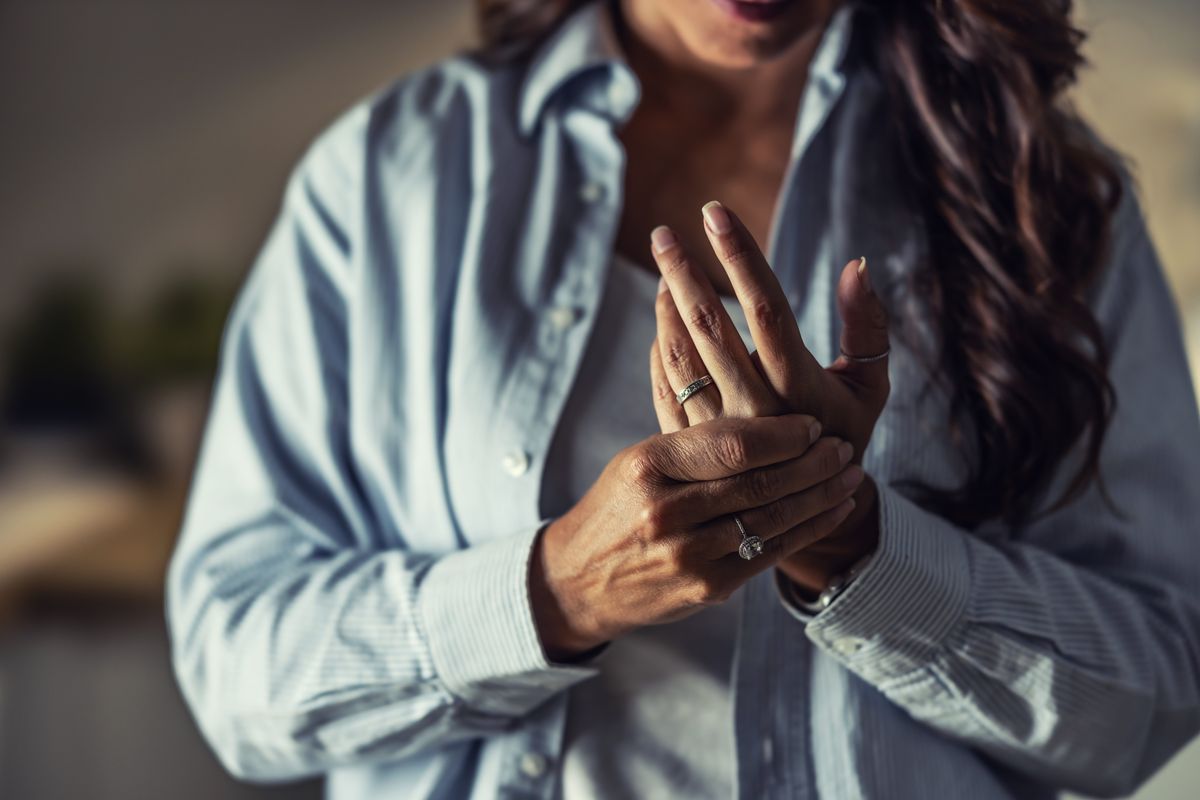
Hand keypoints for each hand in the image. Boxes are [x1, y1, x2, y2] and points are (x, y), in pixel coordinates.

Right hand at [529, 414, 858, 660]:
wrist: (580, 579)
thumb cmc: (619, 507)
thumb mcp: (639, 461)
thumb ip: (694, 443)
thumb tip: (764, 410)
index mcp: (648, 466)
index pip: (730, 445)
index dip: (781, 434)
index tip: (811, 424)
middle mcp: (666, 511)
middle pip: (758, 481)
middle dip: (812, 463)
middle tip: (843, 446)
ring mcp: (688, 555)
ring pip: (772, 518)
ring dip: (821, 495)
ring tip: (850, 474)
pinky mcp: (707, 588)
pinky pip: (770, 553)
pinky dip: (808, 529)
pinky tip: (833, 510)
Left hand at [647, 201, 891, 594]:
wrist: (809, 512)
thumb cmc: (845, 436)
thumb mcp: (870, 388)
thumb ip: (867, 327)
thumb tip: (858, 265)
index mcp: (800, 391)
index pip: (766, 309)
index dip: (740, 257)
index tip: (715, 212)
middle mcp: (754, 411)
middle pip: (710, 328)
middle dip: (684, 272)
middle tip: (664, 233)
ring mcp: (716, 431)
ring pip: (680, 355)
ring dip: (668, 305)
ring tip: (665, 266)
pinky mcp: (691, 446)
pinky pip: (665, 385)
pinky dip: (660, 345)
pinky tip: (662, 315)